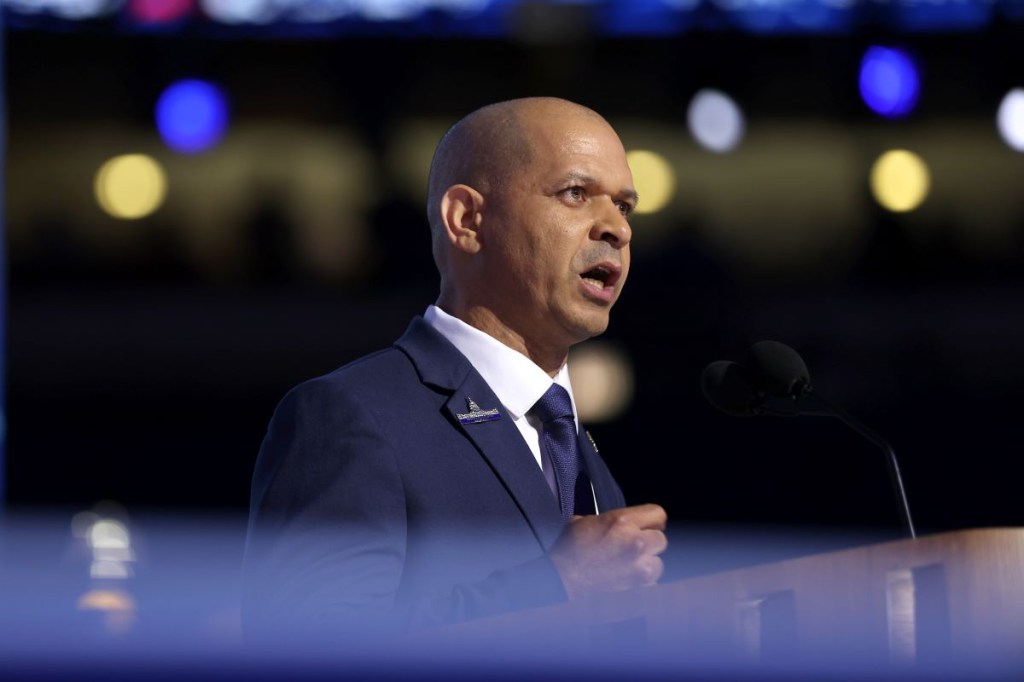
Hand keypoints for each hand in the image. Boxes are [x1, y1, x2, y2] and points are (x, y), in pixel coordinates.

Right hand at [548, 503, 667, 599]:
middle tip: (632, 549)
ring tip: (627, 567)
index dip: (650, 521)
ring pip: (658, 564)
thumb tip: (621, 522)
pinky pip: (651, 585)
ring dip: (646, 565)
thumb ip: (610, 519)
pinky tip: (624, 581)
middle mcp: (636, 544)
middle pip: (661, 540)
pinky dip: (641, 585)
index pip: (658, 514)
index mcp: (622, 522)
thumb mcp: (584, 521)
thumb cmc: (568, 552)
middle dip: (648, 544)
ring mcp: (640, 570)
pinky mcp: (640, 590)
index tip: (645, 526)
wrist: (561, 581)